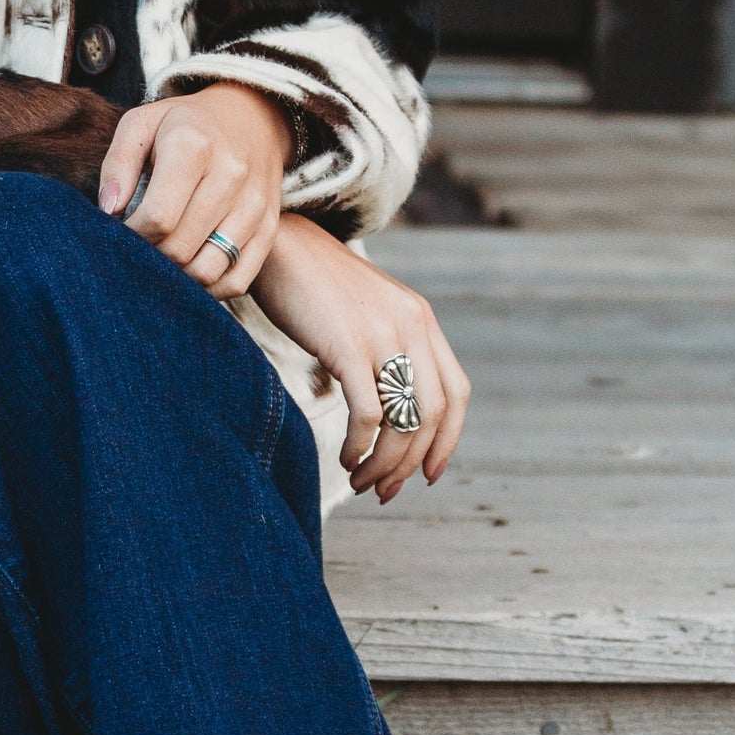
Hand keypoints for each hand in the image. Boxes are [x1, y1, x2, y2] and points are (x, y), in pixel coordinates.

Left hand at [98, 82, 293, 297]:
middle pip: (180, 248)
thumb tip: (109, 210)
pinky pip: (237, 280)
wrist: (251, 117)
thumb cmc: (184, 124)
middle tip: (139, 248)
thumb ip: (118, 164)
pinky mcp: (269, 228)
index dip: (131, 235)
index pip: (157, 217)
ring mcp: (254, 204)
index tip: (121, 232)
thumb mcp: (143, 124)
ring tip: (162, 259)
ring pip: (208, 270)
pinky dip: (209, 288)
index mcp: (193, 145)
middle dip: (151, 257)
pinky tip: (190, 270)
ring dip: (178, 277)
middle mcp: (231, 174)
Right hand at [250, 214, 469, 501]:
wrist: (277, 243)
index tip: (428, 474)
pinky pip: (368, 414)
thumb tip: (389, 413)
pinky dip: (360, 446)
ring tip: (361, 480)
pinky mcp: (348, 344)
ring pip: (403, 420)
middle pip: (433, 414)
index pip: (456, 392)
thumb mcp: (366, 311)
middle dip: (411, 462)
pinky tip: (345, 457)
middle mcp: (411, 325)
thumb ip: (387, 347)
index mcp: (420, 318)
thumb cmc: (314, 285)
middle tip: (386, 490)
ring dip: (385, 463)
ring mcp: (382, 333)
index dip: (448, 440)